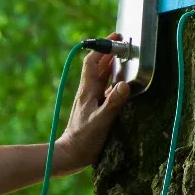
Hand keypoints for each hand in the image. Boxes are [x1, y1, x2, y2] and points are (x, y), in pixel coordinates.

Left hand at [55, 32, 131, 173]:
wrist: (70, 155)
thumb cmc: (84, 139)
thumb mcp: (101, 121)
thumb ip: (114, 102)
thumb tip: (125, 84)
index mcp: (87, 91)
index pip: (92, 62)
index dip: (102, 47)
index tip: (116, 38)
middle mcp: (88, 92)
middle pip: (98, 66)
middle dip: (109, 53)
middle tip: (123, 45)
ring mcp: (90, 100)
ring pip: (101, 77)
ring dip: (111, 66)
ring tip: (124, 59)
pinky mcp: (93, 108)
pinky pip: (104, 90)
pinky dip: (113, 82)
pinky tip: (121, 85)